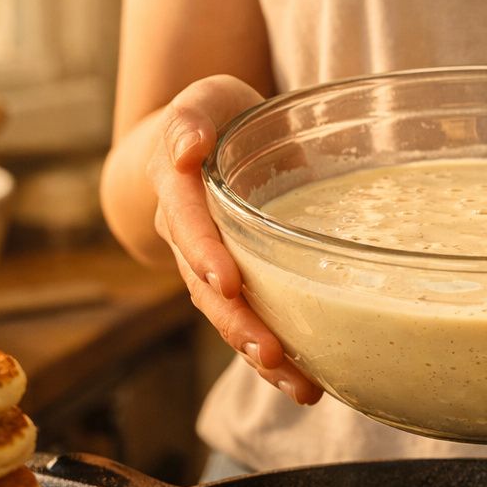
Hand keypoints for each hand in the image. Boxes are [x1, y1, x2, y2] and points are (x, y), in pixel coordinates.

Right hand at [148, 76, 322, 404]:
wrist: (197, 145)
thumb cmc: (210, 117)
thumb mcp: (202, 100)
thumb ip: (190, 119)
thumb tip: (187, 145)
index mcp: (176, 191)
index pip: (186, 224)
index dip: (205, 253)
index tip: (228, 280)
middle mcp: (187, 239)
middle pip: (205, 290)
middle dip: (236, 322)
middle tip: (270, 350)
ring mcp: (209, 270)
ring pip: (228, 318)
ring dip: (259, 354)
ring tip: (300, 385)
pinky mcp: (236, 288)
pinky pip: (251, 324)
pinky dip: (277, 359)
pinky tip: (311, 385)